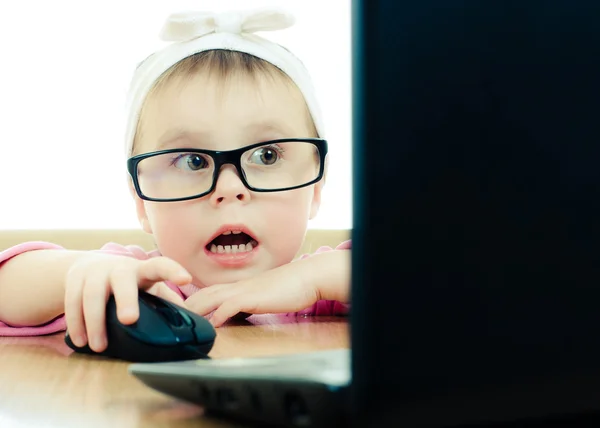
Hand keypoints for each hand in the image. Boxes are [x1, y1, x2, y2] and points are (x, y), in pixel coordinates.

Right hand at [64, 253, 190, 351]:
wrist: (88, 266)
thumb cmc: (127, 282)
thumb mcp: (147, 286)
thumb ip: (166, 300)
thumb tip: (192, 321)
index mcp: (142, 270)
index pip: (161, 266)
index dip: (173, 271)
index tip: (186, 279)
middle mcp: (119, 268)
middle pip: (122, 281)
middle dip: (126, 299)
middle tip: (129, 320)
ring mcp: (95, 272)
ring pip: (93, 295)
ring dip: (94, 322)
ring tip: (98, 346)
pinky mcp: (75, 279)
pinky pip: (72, 301)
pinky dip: (75, 322)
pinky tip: (79, 340)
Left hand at [186, 250, 349, 326]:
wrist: (306, 278)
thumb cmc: (289, 288)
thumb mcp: (263, 297)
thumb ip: (249, 304)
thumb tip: (237, 315)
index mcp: (238, 287)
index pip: (209, 292)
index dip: (193, 300)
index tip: (178, 311)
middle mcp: (237, 287)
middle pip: (203, 294)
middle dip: (185, 305)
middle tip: (168, 316)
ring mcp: (243, 291)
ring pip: (211, 298)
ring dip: (194, 309)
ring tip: (181, 321)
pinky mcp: (252, 297)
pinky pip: (230, 306)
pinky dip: (218, 315)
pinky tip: (211, 324)